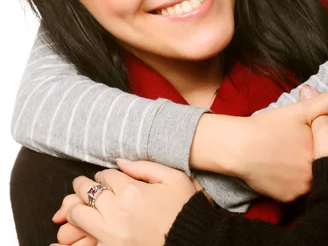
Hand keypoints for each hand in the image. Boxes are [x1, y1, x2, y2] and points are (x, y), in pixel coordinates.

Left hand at [53, 161, 196, 245]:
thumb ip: (144, 166)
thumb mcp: (173, 177)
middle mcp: (117, 212)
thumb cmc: (186, 209)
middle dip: (83, 185)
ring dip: (74, 206)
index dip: (105, 174)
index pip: (106, 174)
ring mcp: (111, 235)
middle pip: (87, 191)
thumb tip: (119, 161)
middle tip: (83, 185)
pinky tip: (62, 237)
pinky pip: (83, 244)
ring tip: (75, 204)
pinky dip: (72, 238)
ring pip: (78, 214)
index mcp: (132, 191)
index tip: (107, 177)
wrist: (194, 242)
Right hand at [237, 92, 327, 200]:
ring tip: (288, 157)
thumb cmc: (268, 127)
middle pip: (324, 167)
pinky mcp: (288, 200)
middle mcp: (316, 176)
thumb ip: (324, 104)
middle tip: (296, 147)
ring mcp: (302, 191)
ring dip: (305, 171)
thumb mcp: (298, 110)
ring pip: (311, 180)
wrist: (239, 147)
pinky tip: (280, 169)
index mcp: (322, 153)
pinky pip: (296, 191)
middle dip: (315, 157)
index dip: (325, 143)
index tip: (311, 137)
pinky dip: (291, 182)